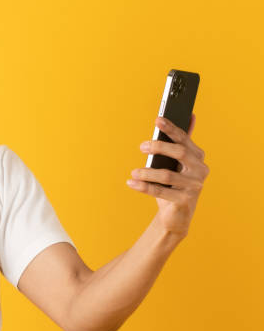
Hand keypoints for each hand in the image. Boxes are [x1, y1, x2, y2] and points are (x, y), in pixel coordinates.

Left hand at [127, 113, 208, 237]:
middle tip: (141, 146)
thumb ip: (181, 142)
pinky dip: (144, 187)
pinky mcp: (185, 201)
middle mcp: (200, 170)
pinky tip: (131, 182)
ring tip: (133, 172)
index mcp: (198, 157)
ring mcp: (195, 186)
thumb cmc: (174, 185)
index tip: (157, 119)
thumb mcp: (176, 163)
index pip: (184, 139)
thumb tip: (191, 115)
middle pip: (179, 153)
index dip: (171, 128)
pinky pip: (161, 192)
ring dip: (147, 172)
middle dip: (159, 147)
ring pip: (167, 175)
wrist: (176, 215)